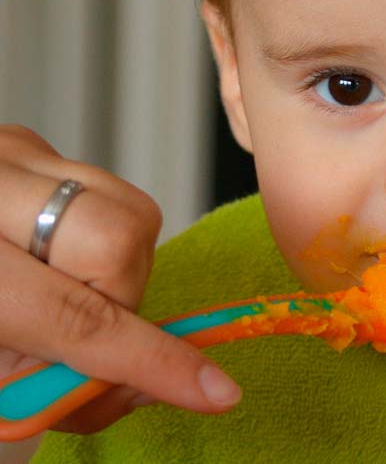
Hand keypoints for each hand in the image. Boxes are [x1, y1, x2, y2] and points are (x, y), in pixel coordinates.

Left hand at [0, 125, 239, 433]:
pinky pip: (108, 199)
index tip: (215, 392)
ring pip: (129, 214)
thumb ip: (37, 385)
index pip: (77, 318)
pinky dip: (97, 244)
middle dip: (117, 303)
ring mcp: (16, 151)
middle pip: (122, 242)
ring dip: (113, 272)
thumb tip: (131, 385)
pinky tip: (48, 255)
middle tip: (72, 338)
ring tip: (55, 291)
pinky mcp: (32, 144)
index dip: (150, 362)